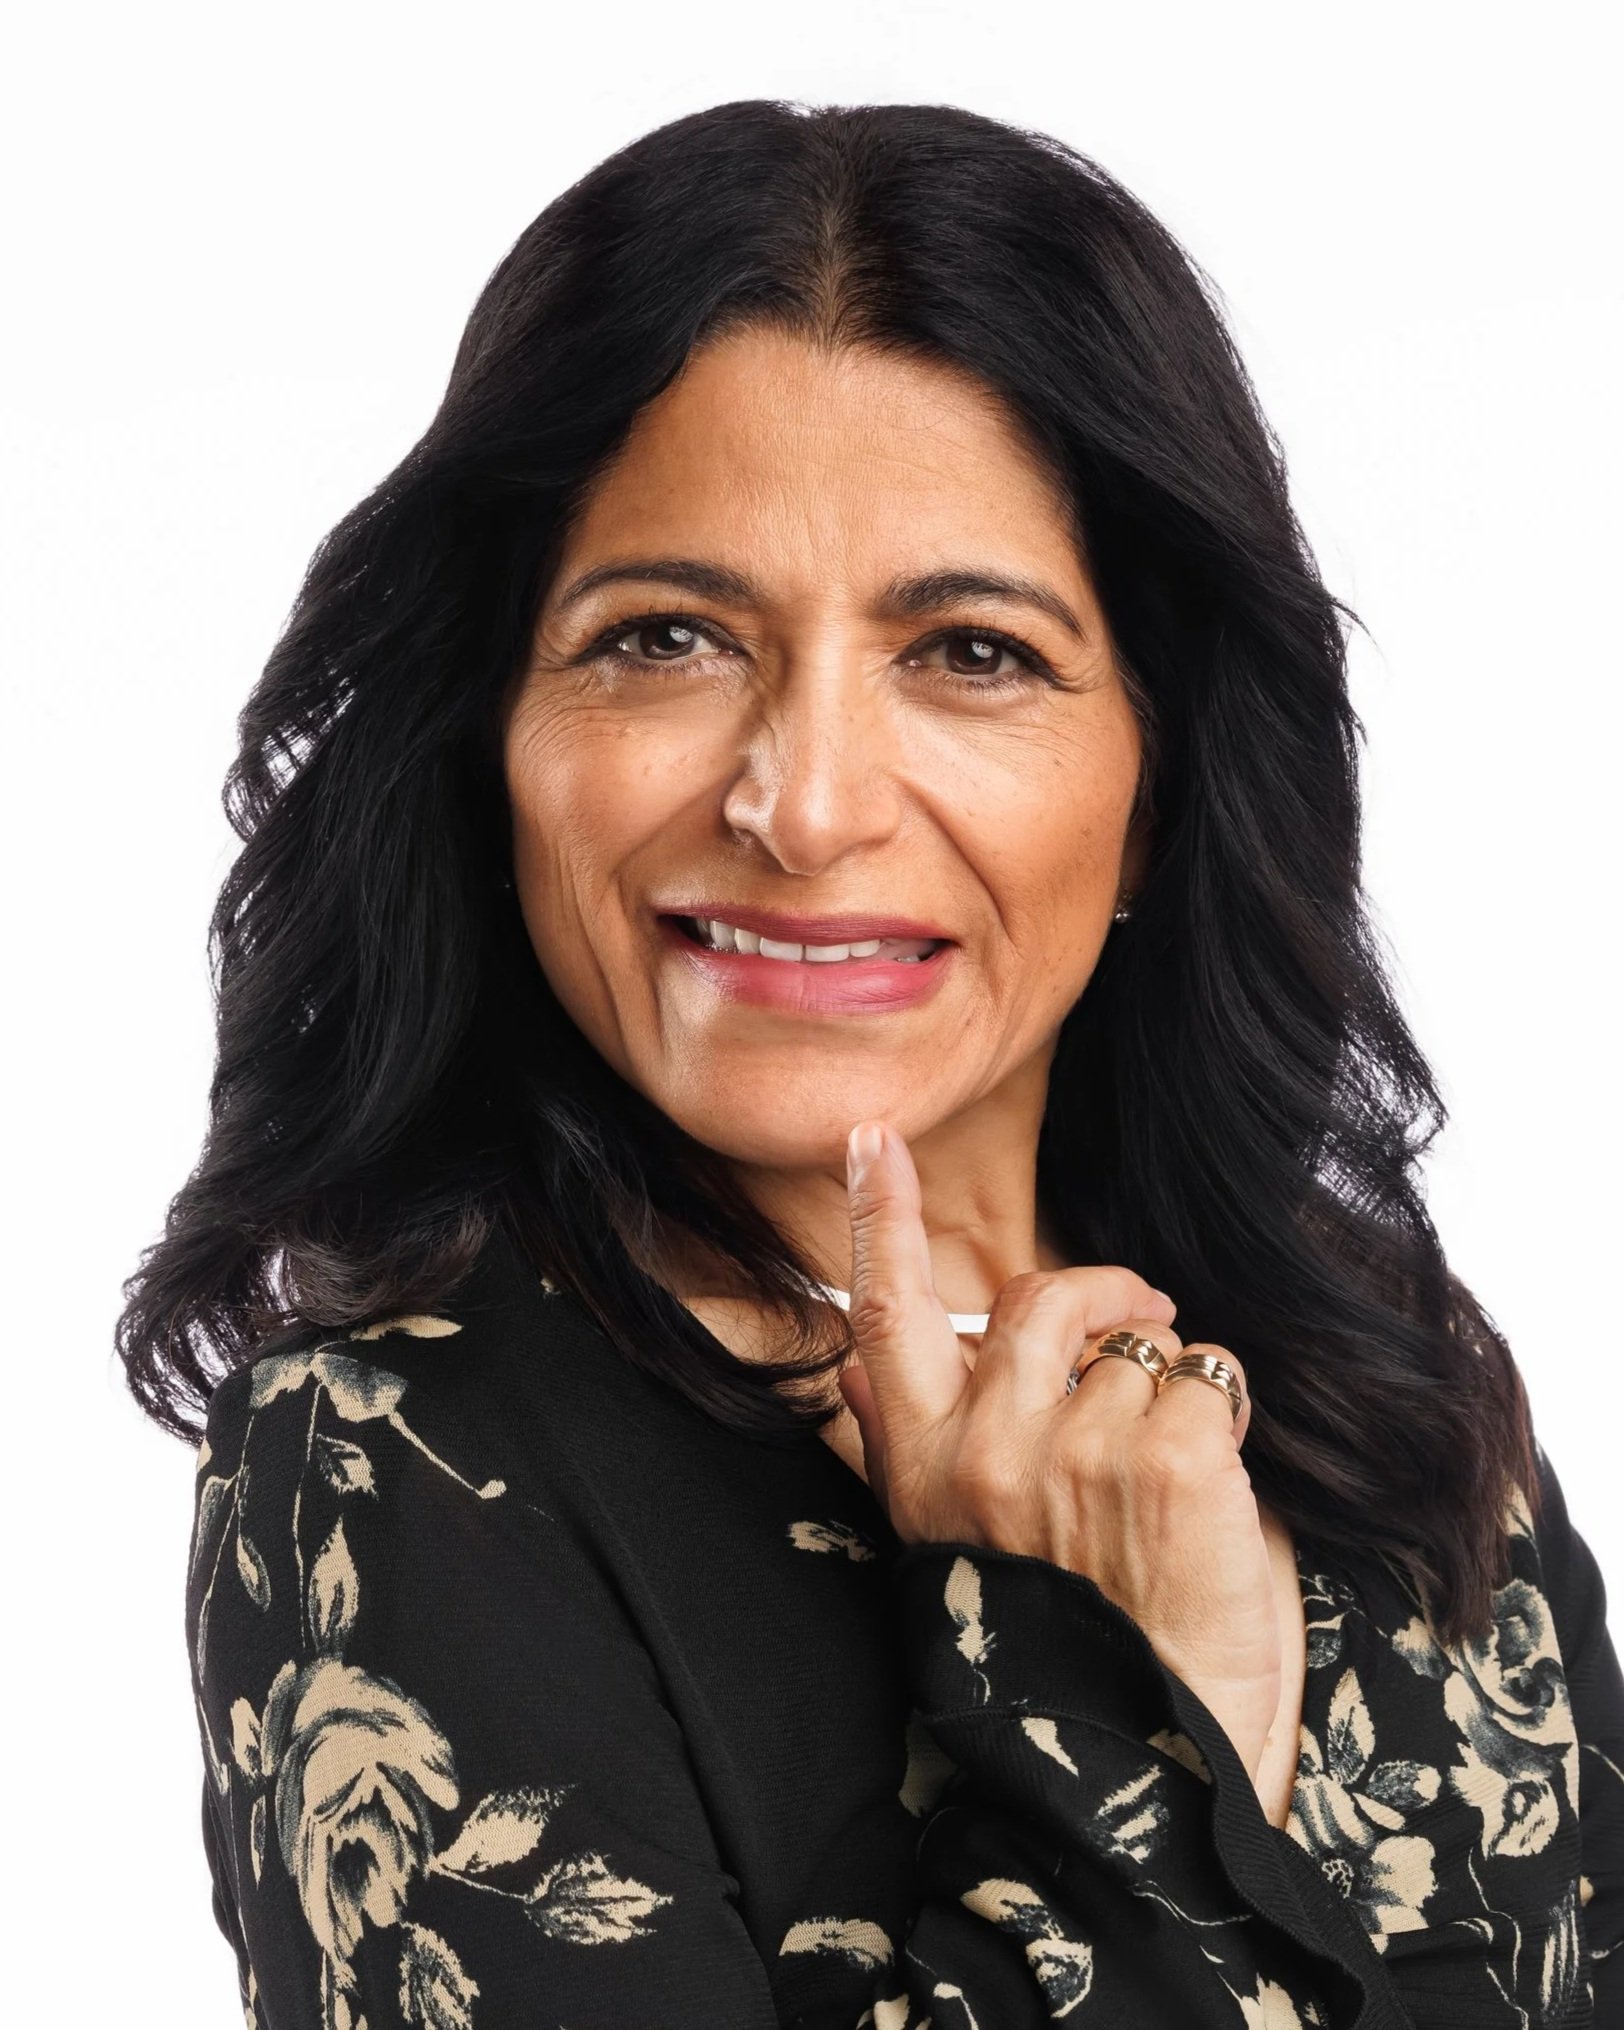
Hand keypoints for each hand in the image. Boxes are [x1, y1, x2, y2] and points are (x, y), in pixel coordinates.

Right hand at [836, 1119, 1282, 1781]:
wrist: (1142, 1773)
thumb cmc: (1065, 1650)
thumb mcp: (961, 1547)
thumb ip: (920, 1443)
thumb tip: (865, 1359)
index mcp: (925, 1468)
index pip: (885, 1311)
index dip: (876, 1214)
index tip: (872, 1137)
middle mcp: (986, 1451)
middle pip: (1037, 1296)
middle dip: (1101, 1295)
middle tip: (1143, 1318)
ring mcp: (1075, 1453)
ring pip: (1136, 1345)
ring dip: (1173, 1384)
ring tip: (1180, 1463)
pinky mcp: (1172, 1465)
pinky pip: (1208, 1380)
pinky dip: (1228, 1418)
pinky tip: (1219, 1486)